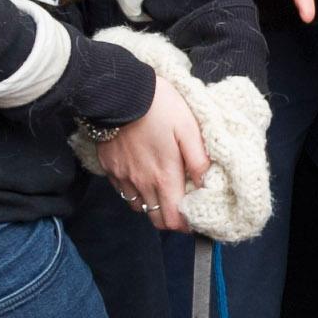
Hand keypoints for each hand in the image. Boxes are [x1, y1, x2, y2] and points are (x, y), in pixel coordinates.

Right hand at [98, 78, 210, 231]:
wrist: (119, 91)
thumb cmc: (159, 107)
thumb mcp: (189, 129)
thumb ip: (199, 160)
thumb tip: (208, 185)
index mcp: (164, 176)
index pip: (173, 220)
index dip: (185, 226)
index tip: (195, 219)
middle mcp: (141, 183)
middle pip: (155, 219)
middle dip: (170, 219)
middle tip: (182, 207)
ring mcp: (122, 177)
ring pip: (138, 206)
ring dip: (152, 205)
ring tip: (164, 191)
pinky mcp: (109, 168)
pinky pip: (123, 191)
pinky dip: (135, 191)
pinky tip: (143, 177)